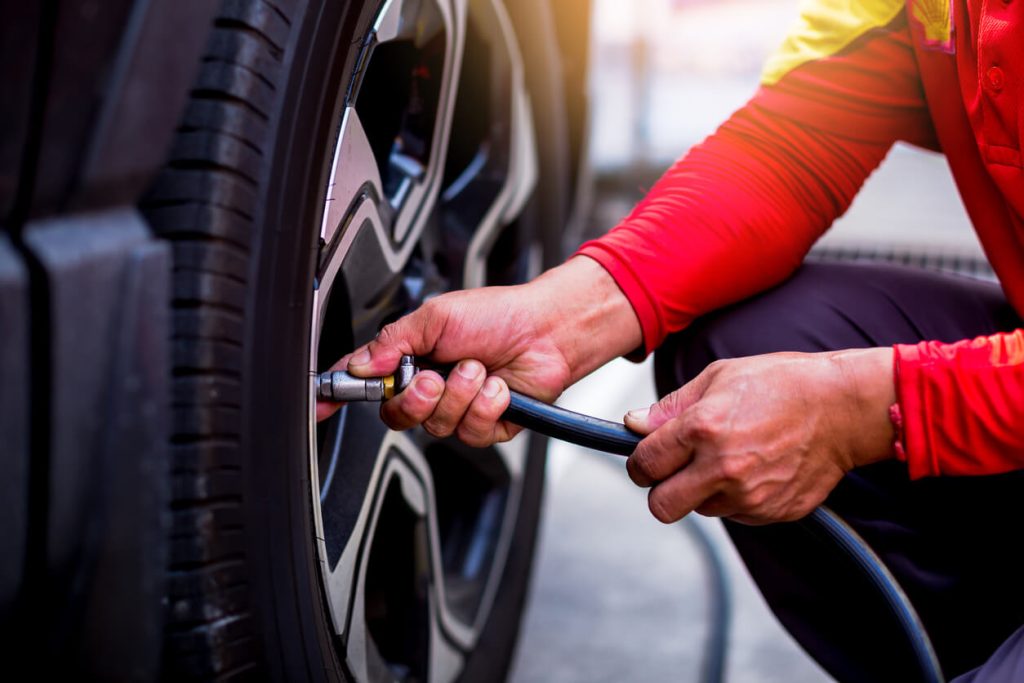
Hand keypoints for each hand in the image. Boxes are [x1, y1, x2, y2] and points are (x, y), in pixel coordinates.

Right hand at [316, 257, 641, 446]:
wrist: (547, 329)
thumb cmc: (498, 315)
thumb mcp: (436, 317)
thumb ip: (394, 343)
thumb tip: (362, 364)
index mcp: (411, 360)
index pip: (366, 383)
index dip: (340, 395)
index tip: (322, 402)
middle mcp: (431, 387)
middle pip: (398, 415)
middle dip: (416, 397)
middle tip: (434, 376)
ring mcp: (459, 408)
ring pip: (437, 425)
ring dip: (461, 394)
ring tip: (479, 368)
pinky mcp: (487, 425)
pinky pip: (472, 431)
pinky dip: (487, 404)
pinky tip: (498, 386)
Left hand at [623, 348, 895, 524]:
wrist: (843, 408)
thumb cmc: (781, 383)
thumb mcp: (719, 377)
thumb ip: (671, 407)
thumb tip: (633, 425)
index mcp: (702, 429)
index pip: (644, 465)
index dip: (640, 462)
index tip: (647, 458)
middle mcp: (723, 468)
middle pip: (662, 506)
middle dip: (661, 490)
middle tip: (675, 471)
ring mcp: (749, 496)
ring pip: (700, 509)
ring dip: (703, 491)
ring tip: (730, 457)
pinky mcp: (771, 512)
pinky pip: (735, 514)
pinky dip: (736, 497)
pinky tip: (756, 467)